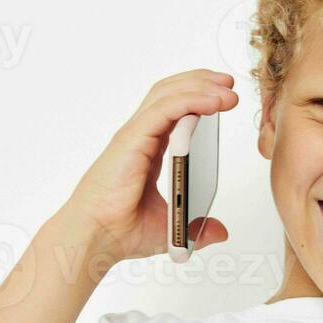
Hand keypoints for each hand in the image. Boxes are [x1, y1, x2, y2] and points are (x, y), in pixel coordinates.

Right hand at [60, 69, 237, 262]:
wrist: (93, 240)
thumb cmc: (118, 232)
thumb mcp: (171, 229)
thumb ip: (196, 227)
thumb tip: (220, 232)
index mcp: (147, 150)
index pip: (172, 110)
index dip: (197, 97)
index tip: (223, 98)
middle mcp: (139, 137)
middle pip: (170, 94)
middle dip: (201, 82)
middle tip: (229, 83)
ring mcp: (135, 136)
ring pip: (168, 95)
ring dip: (200, 86)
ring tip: (228, 88)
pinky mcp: (132, 140)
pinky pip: (165, 110)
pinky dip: (190, 100)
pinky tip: (213, 103)